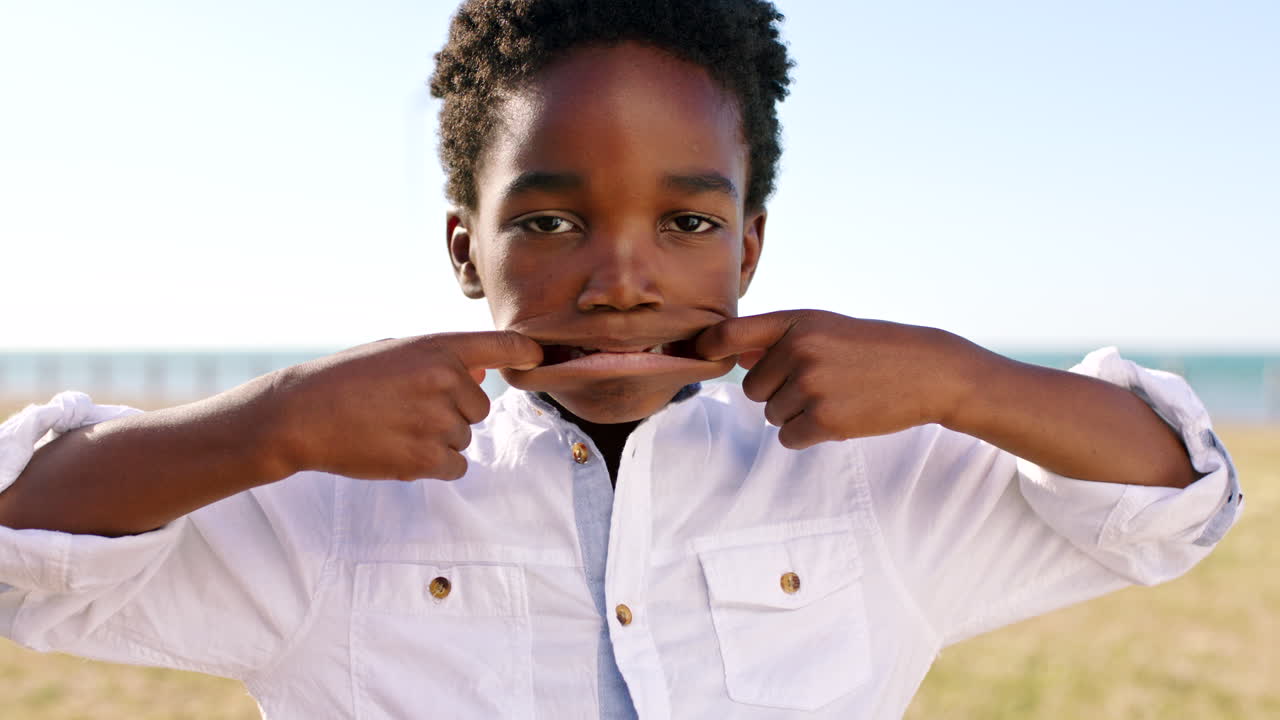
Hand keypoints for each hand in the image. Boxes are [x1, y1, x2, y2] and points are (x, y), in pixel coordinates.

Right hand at [263, 331, 541, 480]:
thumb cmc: (346, 379)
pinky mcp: (425, 459)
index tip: (539, 355)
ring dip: (440, 438)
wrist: (301, 415)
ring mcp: (437, 421)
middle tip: (409, 410)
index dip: (525, 351)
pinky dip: (437, 464)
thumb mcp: (395, 354)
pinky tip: (402, 451)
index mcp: (438, 348)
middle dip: (454, 412)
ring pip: (465, 437)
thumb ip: (442, 362)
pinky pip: (456, 465)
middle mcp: (445, 381)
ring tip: (395, 428)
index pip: (502, 345)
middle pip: (480, 407)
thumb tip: (485, 373)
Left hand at [695, 310, 975, 448]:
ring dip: (797, 414)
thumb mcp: (826, 327)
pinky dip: (808, 434)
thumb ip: (779, 338)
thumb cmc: (872, 349)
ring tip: (836, 396)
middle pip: (753, 389)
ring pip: (772, 415)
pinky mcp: (824, 419)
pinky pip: (789, 437)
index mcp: (797, 322)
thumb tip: (731, 353)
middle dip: (778, 392)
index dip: (706, 346)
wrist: (926, 371)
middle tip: (820, 383)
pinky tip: (838, 417)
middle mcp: (799, 349)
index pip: (731, 333)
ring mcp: (811, 385)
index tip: (693, 353)